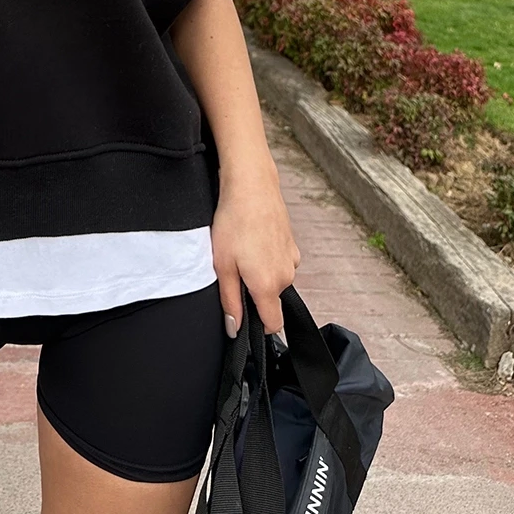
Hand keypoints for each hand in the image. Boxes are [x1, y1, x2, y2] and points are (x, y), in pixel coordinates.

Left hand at [211, 161, 299, 339]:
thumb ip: (230, 300)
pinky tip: (252, 240)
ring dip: (260, 273)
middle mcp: (286, 275)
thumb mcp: (222, 264)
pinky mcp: (292, 244)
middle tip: (233, 268)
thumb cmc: (234, 221)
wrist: (251, 185)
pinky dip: (267, 258)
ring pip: (275, 280)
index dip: (257, 325)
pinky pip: (279, 263)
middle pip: (271, 301)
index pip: (274, 325)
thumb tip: (234, 328)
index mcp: (268, 285)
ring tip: (242, 249)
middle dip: (253, 292)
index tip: (242, 312)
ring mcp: (292, 259)